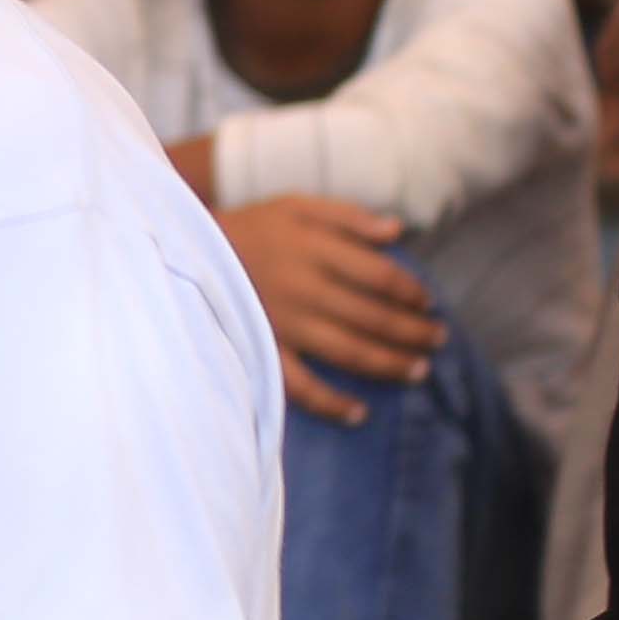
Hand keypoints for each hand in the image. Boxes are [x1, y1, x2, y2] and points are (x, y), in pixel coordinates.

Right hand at [213, 195, 434, 422]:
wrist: (180, 249)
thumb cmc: (247, 228)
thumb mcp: (295, 205)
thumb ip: (348, 216)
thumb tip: (398, 232)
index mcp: (316, 251)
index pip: (381, 277)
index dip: (412, 293)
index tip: (429, 304)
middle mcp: (304, 289)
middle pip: (373, 317)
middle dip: (412, 332)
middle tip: (438, 341)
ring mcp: (282, 324)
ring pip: (348, 351)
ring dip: (388, 364)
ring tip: (417, 372)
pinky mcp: (260, 350)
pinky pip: (297, 385)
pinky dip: (330, 403)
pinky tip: (358, 414)